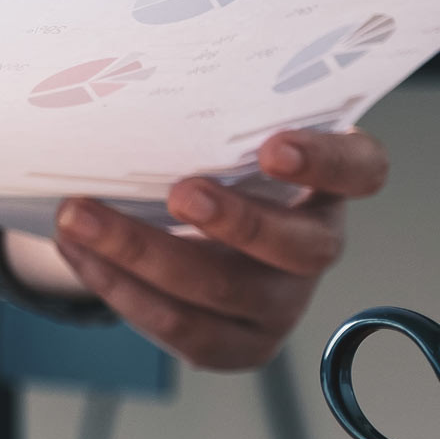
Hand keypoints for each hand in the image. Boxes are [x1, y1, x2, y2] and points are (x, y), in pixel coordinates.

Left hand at [21, 129, 390, 370]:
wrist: (183, 229)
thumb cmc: (207, 167)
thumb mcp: (218, 139)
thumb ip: (209, 121)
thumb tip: (138, 92)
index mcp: (328, 185)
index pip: (360, 171)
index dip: (326, 162)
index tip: (273, 147)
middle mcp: (314, 247)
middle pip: (297, 247)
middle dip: (235, 221)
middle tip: (178, 194)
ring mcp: (280, 305)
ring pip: (220, 290)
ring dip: (140, 253)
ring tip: (80, 217)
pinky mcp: (237, 346)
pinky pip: (178, 327)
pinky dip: (118, 287)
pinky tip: (79, 252)